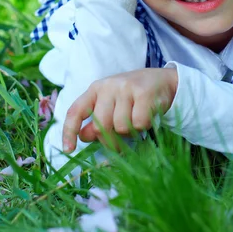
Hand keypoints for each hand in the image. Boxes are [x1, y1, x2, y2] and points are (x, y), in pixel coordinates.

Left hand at [62, 68, 177, 152]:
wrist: (164, 81)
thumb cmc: (134, 97)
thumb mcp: (112, 104)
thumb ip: (97, 120)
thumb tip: (84, 136)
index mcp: (96, 89)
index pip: (75, 111)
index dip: (69, 131)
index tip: (68, 150)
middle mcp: (109, 86)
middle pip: (100, 125)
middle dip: (110, 140)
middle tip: (121, 140)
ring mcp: (126, 87)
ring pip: (120, 127)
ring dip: (129, 132)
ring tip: (136, 120)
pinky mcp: (144, 93)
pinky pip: (138, 123)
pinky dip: (143, 126)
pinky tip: (147, 116)